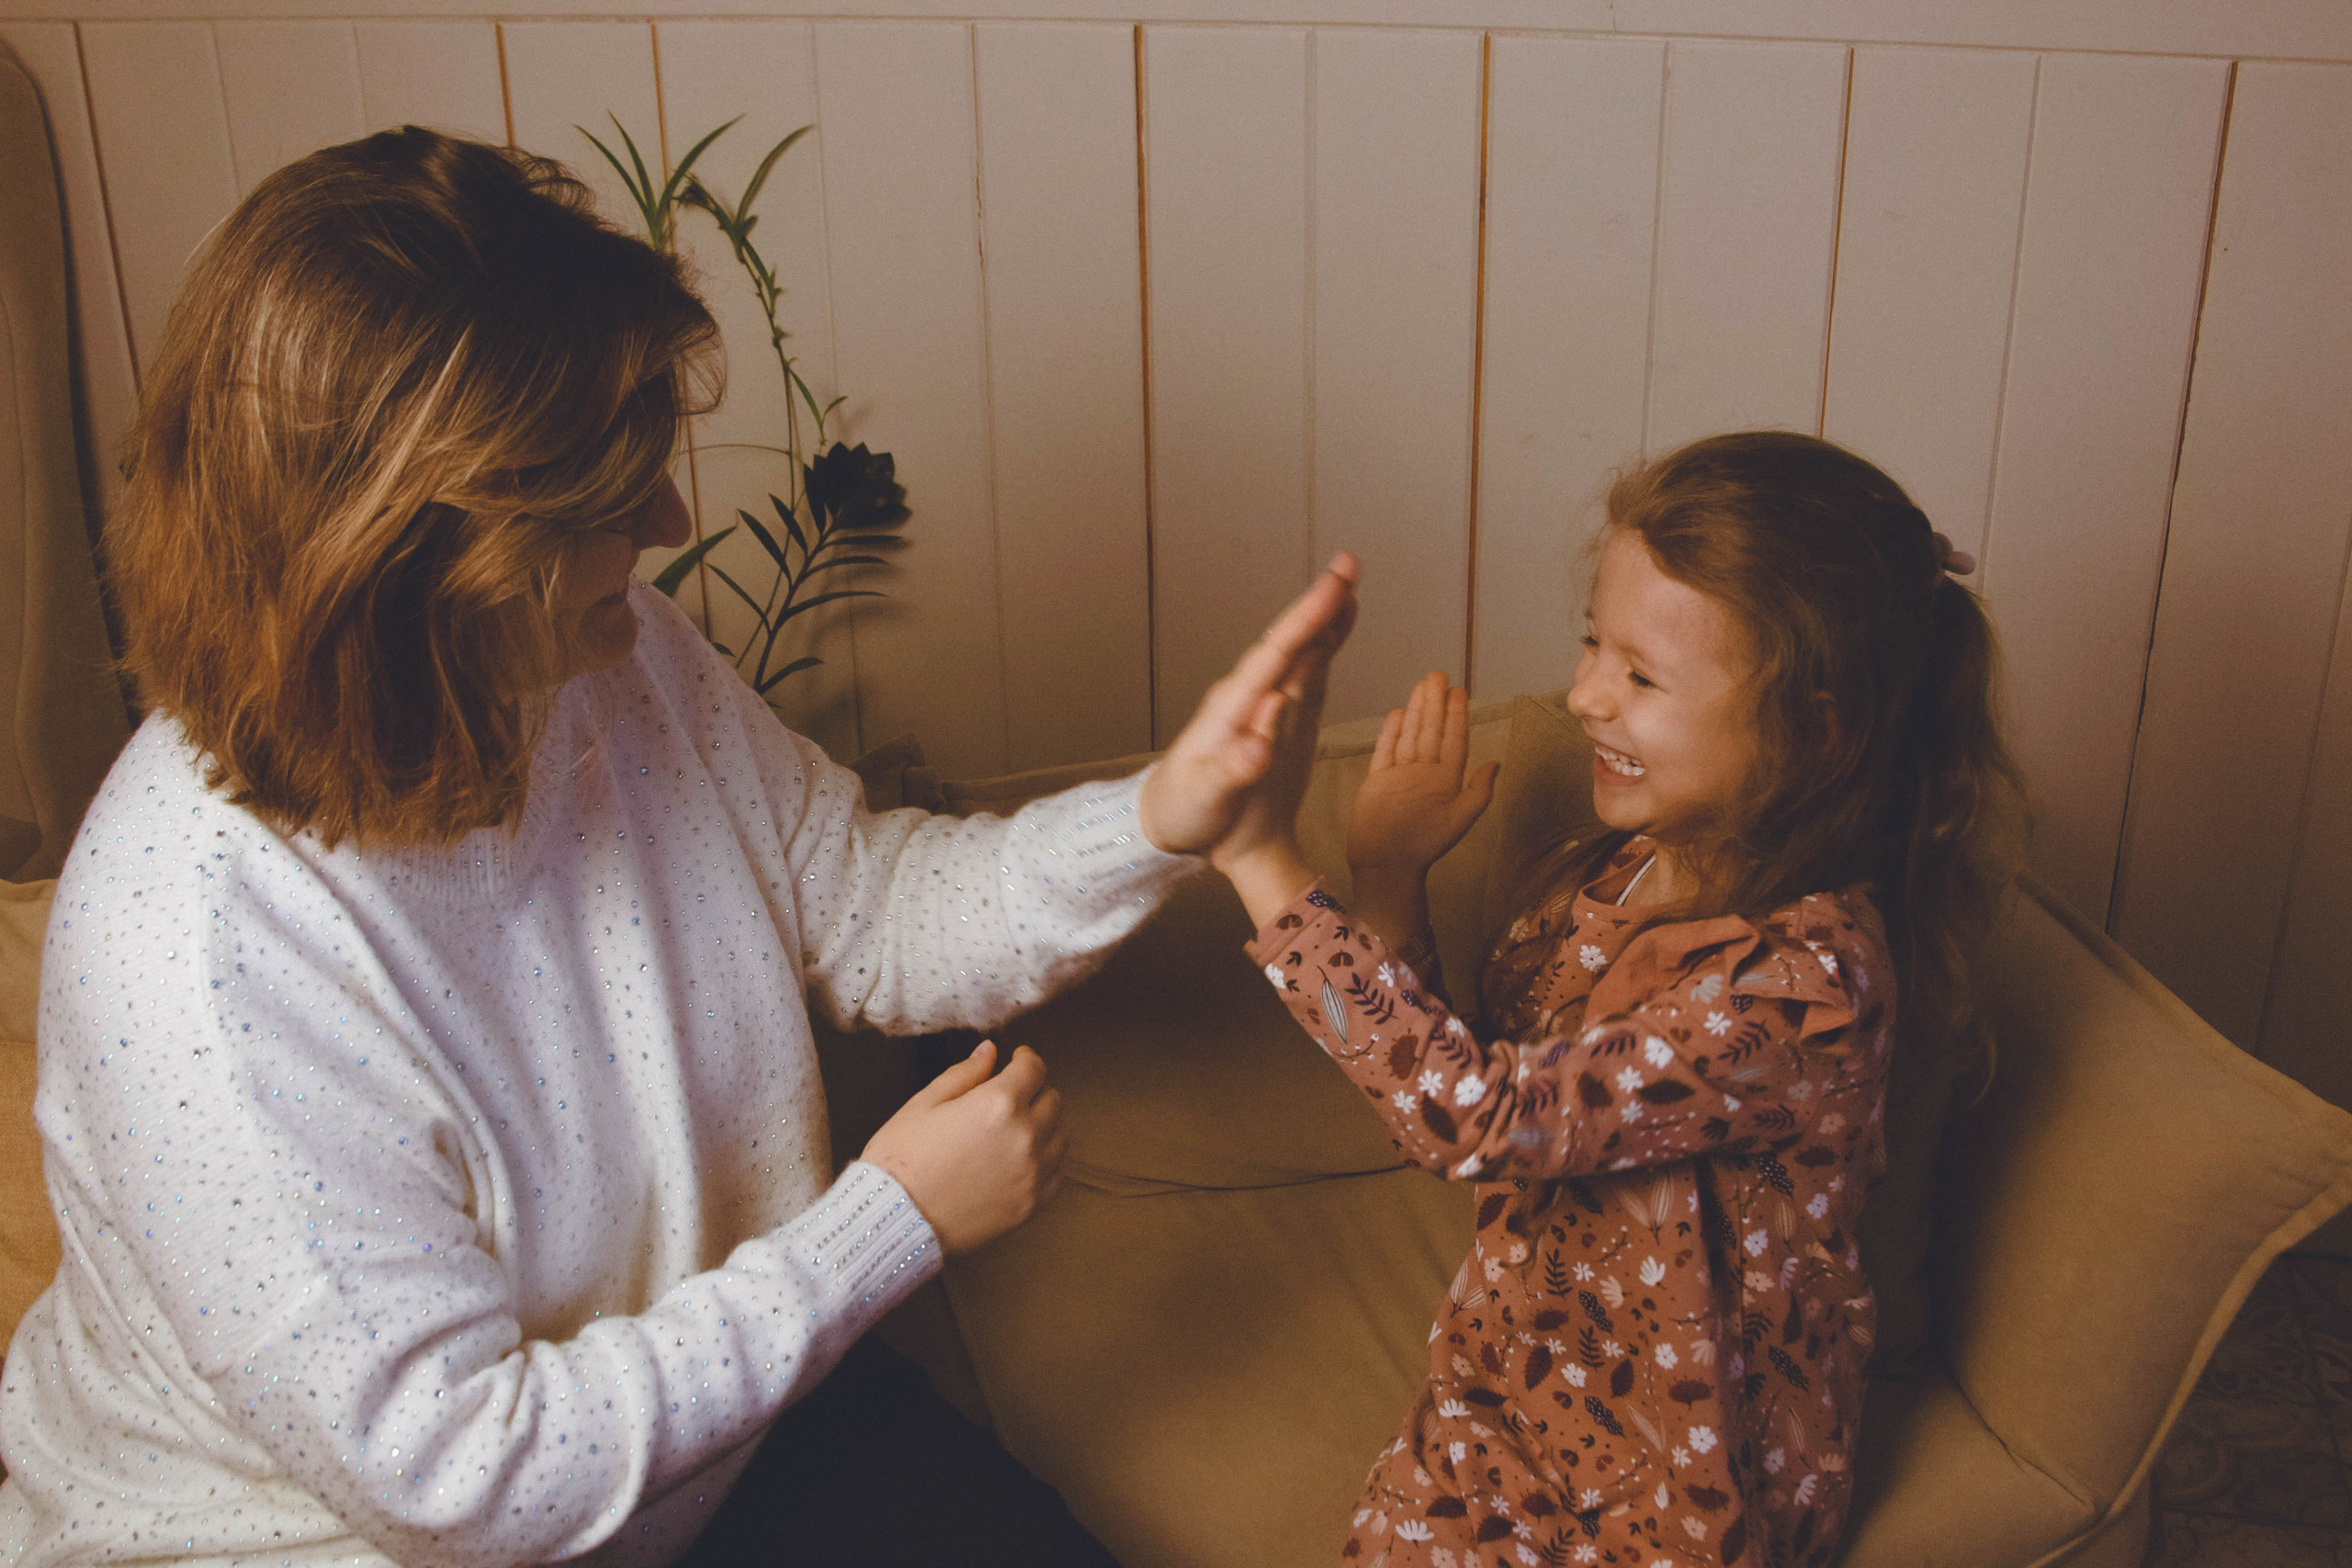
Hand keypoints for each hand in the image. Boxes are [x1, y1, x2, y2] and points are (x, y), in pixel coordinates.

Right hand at [860, 1040, 1065, 1252]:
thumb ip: (965, 1073)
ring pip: (1061, 1136)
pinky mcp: (1031, 1204)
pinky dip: (1046, 1161)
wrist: (893, 1218)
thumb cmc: (900, 1157)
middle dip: (1034, 1090)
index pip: (1034, 1069)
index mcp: (998, 1103)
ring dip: (1045, 1125)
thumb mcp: (925, 1103)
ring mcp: (1032, 1173)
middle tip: (1012, 1095)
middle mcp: (1025, 1136)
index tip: (1017, 1061)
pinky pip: (1057, 1174)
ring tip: (1018, 1127)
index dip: (1026, 1059)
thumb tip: (991, 1051)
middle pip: (1052, 1099)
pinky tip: (1022, 1160)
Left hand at [1139, 553, 1359, 867]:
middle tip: (1349, 564)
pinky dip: (1326, 646)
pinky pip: (1309, 675)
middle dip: (1319, 605)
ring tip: (1350, 582)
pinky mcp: (1284, 721)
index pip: (1274, 656)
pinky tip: (1340, 625)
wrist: (1180, 826)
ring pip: (1302, 653)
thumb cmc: (1185, 810)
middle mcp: (1250, 698)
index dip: (1304, 622)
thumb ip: (1232, 769)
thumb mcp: (1204, 796)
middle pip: (1290, 642)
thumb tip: (1261, 741)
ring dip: (1325, 617)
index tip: (1331, 589)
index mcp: (1232, 710)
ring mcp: (1268, 707)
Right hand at [1347, 672, 1498, 887]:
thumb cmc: (1425, 845)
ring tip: (1421, 685)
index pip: (1453, 739)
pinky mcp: (1378, 779)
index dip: (1456, 714)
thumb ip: (1479, 791)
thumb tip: (1496, 763)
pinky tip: (1397, 713)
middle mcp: (1424, 772)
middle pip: (1431, 730)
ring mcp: (1400, 774)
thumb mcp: (1460, 819)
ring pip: (1410, 734)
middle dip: (1435, 702)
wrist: (1387, 864)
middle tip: (1438, 674)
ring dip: (1416, 710)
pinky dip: (1391, 732)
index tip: (1459, 690)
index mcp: (1446, 779)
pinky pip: (1386, 750)